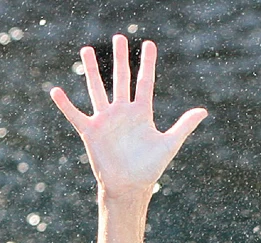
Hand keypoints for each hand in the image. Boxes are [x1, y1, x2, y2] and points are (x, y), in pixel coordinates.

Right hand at [51, 35, 207, 197]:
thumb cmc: (149, 168)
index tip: (149, 44)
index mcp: (141, 112)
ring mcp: (106, 120)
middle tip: (118, 38)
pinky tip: (56, 91)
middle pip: (121, 79)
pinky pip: (75, 114)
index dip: (147, 63)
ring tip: (87, 50)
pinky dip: (65, 104)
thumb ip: (184, 125)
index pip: (144, 82)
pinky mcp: (91, 131)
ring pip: (97, 89)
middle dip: (120, 58)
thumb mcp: (169, 144)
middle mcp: (123, 112)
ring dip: (92, 70)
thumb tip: (204, 110)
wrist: (130, 187)